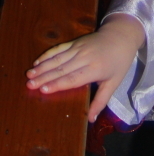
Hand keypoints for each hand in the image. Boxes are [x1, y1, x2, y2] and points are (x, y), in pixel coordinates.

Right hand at [25, 14, 145, 121]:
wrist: (122, 35)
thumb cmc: (119, 61)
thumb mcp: (114, 82)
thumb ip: (101, 101)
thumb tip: (91, 120)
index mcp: (94, 69)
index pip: (73, 79)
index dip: (57, 84)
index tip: (43, 90)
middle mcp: (84, 57)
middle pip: (61, 69)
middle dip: (44, 77)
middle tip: (29, 84)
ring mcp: (79, 48)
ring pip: (58, 59)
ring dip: (42, 67)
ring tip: (29, 75)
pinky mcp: (75, 42)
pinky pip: (59, 48)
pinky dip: (47, 55)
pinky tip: (37, 62)